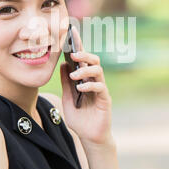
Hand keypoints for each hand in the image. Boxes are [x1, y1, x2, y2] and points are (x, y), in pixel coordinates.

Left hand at [60, 26, 113, 146]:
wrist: (89, 137)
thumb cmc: (79, 118)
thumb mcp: (68, 98)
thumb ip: (66, 82)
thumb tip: (63, 64)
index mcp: (85, 78)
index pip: (82, 59)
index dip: (79, 45)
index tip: (72, 32)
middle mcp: (94, 81)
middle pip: (94, 61)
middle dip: (84, 55)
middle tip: (75, 55)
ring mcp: (101, 89)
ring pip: (98, 71)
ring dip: (86, 70)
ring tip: (74, 76)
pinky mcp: (105, 100)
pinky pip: (100, 87)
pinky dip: (90, 85)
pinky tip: (81, 88)